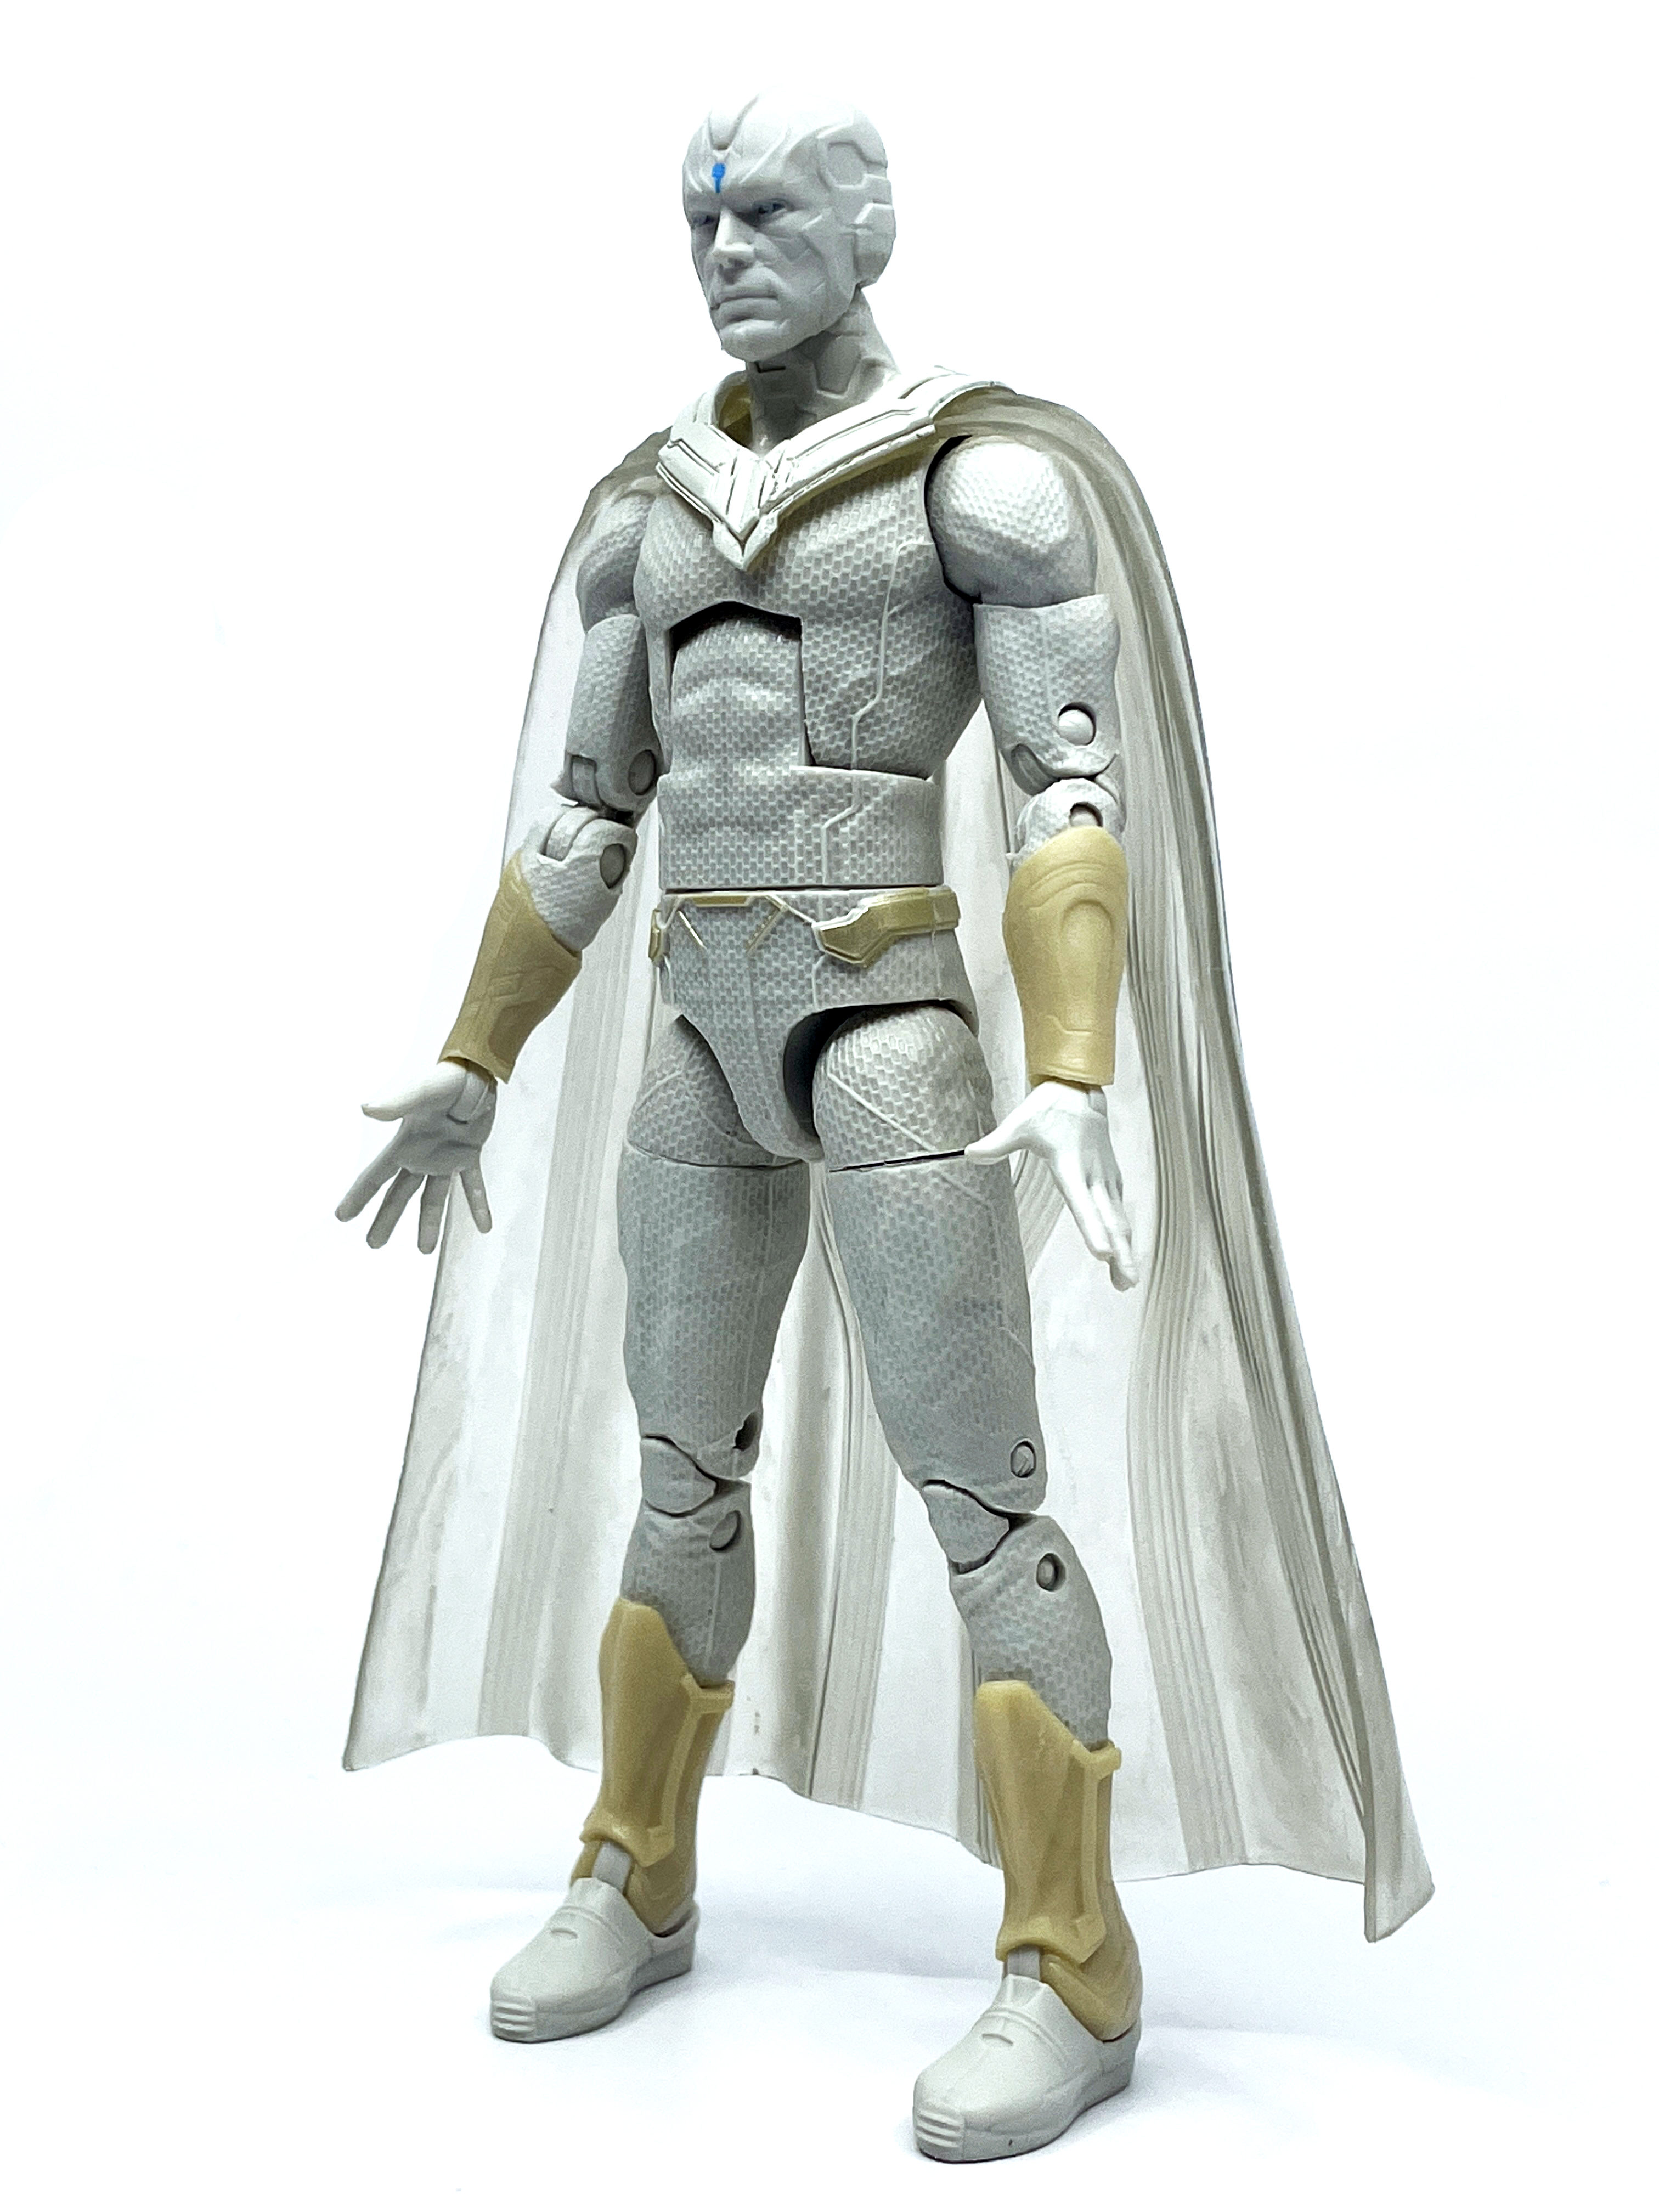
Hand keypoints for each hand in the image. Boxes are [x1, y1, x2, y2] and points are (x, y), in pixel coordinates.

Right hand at [336, 1062, 496, 1252]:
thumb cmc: (447, 1080)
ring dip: (430, 1223)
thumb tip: (367, 1109)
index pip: (376, 1177)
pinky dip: (478, 1205)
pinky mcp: (470, 1155)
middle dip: (386, 1220)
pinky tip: (484, 1227)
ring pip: (434, 1198)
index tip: (342, 1217)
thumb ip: (396, 1103)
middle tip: (373, 1244)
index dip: (358, 1197)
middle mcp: (421, 1156)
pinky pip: (473, 1186)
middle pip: (400, 1195)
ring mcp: (446, 1158)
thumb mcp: (421, 1092)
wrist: (477, 1073)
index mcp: (404, 1144)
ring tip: (425, 1250)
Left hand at [966, 1080, 1137, 1289]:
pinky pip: (1119, 1211)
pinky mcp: (1111, 1179)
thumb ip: (996, 1143)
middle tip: (1127, 1283)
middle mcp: (1094, 1176)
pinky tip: (1125, 1256)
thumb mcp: (1019, 1123)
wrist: (1079, 1090)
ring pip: (1118, 1219)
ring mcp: (1106, 1178)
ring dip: (1126, 1250)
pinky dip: (1124, 1235)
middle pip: (1109, 1220)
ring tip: (1127, 1281)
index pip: (1082, 1203)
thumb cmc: (1048, 1109)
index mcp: (1072, 1167)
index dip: (1092, 1229)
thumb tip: (969, 1154)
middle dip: (1120, 1254)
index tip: (1103, 1254)